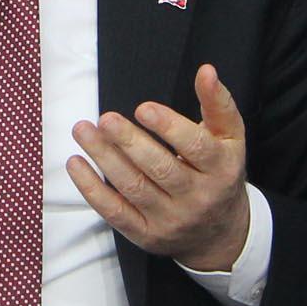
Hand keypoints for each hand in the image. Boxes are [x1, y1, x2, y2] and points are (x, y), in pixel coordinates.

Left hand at [70, 63, 250, 270]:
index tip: (143, 108)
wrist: (220, 234)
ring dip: (105, 158)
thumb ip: (217, 104)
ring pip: (134, 188)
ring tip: (83, 130)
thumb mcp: (230, 139)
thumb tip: (206, 71)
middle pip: (161, 169)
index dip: (170, 127)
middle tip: (105, 118)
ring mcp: (171, 220)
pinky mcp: (146, 235)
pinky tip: (76, 163)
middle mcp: (198, 198)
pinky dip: (92, 189)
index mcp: (221, 169)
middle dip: (130, 143)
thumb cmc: (219, 174)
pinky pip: (115, 212)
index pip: (196, 147)